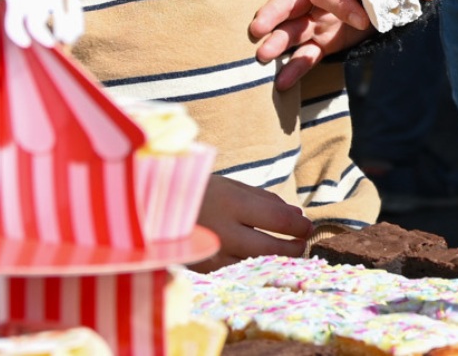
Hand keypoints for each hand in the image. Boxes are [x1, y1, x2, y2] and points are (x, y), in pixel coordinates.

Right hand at [191, 174, 313, 268]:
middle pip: (274, 248)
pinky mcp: (206, 271)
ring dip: (278, 261)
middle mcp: (225, 232)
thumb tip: (297, 216)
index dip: (299, 225)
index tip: (307, 225)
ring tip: (286, 252)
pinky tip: (261, 261)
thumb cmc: (196, 191)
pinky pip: (239, 273)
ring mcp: (214, 255)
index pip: (279, 220)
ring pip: (259, 265)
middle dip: (295, 247)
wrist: (149, 209)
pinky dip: (255, 268)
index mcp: (232, 203)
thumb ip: (264, 200)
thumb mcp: (230, 185)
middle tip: (301, 242)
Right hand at [249, 0, 438, 89]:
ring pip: (294, 29)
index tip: (363, 21)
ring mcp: (323, 18)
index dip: (341, 4)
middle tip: (260, 29)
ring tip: (262, 59)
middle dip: (276, 15)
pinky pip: (310, 52)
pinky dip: (298, 66)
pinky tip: (283, 84)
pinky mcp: (329, 38)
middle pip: (292, 1)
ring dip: (279, 44)